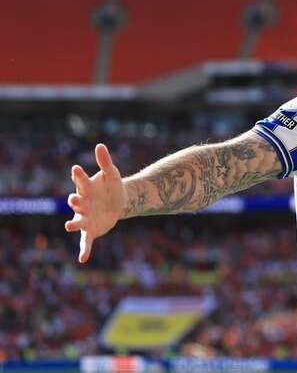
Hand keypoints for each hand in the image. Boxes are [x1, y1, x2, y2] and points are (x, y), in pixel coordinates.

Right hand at [64, 144, 124, 262]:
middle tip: (74, 199)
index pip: (80, 180)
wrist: (119, 201)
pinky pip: (86, 241)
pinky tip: (83, 259)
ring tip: (69, 226)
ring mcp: (85, 217)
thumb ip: (105, 161)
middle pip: (76, 202)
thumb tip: (100, 145)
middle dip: (74, 201)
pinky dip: (84, 250)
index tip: (76, 168)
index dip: (78, 175)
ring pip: (77, 222)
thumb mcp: (111, 174)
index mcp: (86, 188)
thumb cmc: (112, 186)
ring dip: (73, 224)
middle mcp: (82, 203)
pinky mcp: (91, 230)